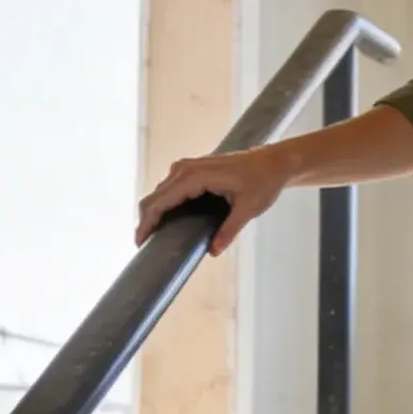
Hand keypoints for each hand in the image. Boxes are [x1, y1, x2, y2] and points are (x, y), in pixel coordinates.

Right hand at [135, 145, 287, 256]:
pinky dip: (163, 206)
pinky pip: (169, 189)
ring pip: (159, 193)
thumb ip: (230, 230)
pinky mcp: (190, 171)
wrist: (273, 162)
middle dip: (146, 221)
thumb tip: (213, 251)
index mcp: (196, 176)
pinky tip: (165, 223)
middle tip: (143, 246)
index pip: (161, 201)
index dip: (147, 222)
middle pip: (154, 197)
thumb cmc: (263, 181)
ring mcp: (186, 168)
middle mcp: (185, 168)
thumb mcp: (249, 208)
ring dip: (153, 214)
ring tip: (152, 238)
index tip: (140, 243)